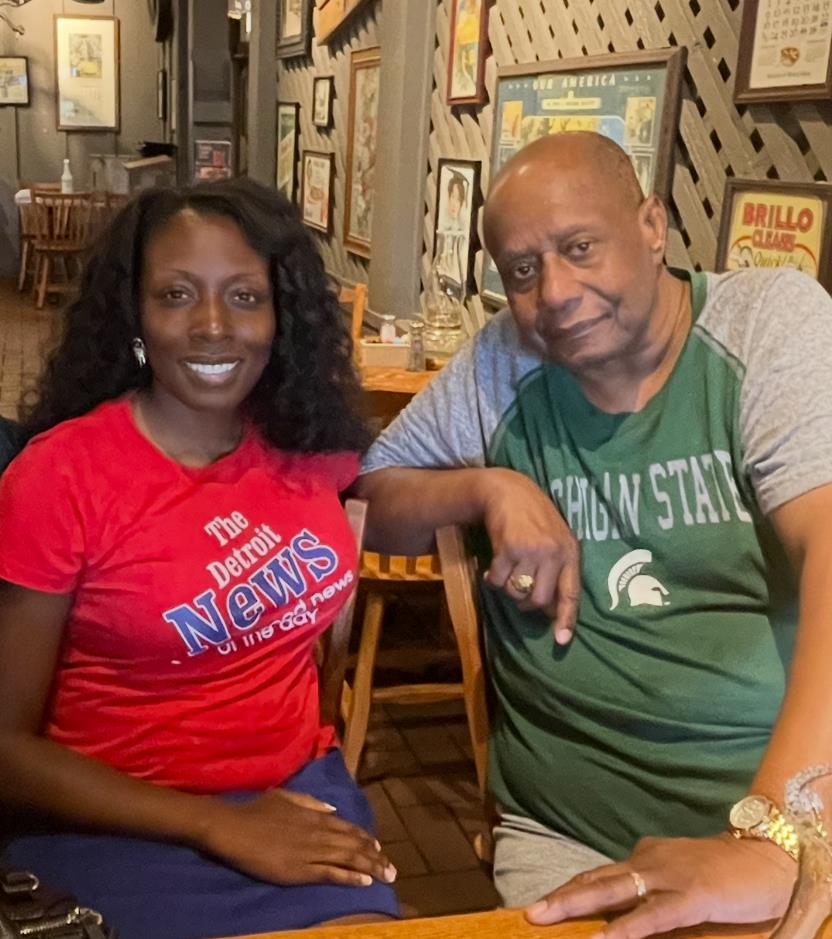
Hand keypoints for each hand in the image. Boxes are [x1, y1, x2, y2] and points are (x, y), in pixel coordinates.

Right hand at [197, 787, 396, 887]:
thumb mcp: (287, 797)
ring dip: (371, 867)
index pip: (349, 829)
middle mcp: (318, 832)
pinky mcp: (299, 870)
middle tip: (392, 870)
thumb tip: (332, 810)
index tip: (380, 848)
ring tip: (387, 876)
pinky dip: (349, 877)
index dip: (366, 839)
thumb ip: (311, 803)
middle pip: (354, 845)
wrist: (235, 827)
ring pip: (348, 859)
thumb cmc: (257, 810)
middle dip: (376, 857)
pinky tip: (364, 881)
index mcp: (315, 815)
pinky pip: (330, 873)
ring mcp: (310, 852)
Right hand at [479, 468, 579, 643]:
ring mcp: (531, 551)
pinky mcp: (508, 548)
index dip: (567, 619)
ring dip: (508, 589)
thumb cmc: (534, 517)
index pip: (571, 592)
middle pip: (539, 600)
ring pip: (517, 592)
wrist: (508, 491)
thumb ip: (557, 568)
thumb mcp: (555, 538)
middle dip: (526, 603)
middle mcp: (553, 553)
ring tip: (506, 574)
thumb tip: (551, 609)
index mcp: (570, 552)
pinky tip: (492, 568)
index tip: (562, 640)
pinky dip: (492, 579)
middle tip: (519, 593)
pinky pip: (498, 580)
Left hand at [524, 834, 794, 937]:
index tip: (539, 903)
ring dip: (576, 904)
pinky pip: (653, 915)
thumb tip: (620, 902)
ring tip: (545, 917)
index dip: (567, 890)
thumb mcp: (678, 875)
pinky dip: (627, 928)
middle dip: (560, 896)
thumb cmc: (723, 870)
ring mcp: (669, 877)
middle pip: (596, 880)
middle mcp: (649, 862)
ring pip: (614, 892)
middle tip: (528, 912)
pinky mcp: (693, 896)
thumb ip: (649, 885)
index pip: (598, 875)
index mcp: (644, 857)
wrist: (768, 858)